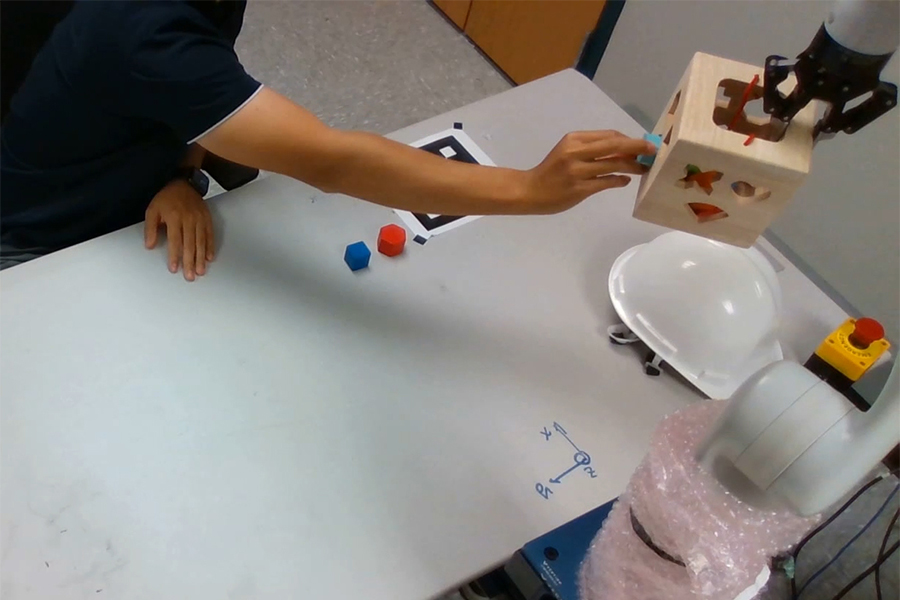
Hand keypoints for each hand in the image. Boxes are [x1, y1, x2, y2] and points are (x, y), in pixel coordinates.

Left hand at [144, 179, 214, 280]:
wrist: (184, 184)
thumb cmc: (166, 198)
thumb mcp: (152, 210)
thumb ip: (150, 228)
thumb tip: (149, 245)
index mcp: (174, 217)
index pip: (175, 240)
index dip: (175, 255)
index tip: (175, 268)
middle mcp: (189, 219)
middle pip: (190, 244)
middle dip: (190, 262)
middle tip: (191, 276)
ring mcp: (200, 219)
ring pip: (201, 242)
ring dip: (201, 258)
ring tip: (201, 271)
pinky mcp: (207, 219)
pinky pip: (209, 235)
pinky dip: (210, 247)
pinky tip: (209, 257)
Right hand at [523, 131, 655, 213]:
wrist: (530, 191)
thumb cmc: (551, 171)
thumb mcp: (568, 152)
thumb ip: (592, 149)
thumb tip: (624, 150)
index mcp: (574, 139)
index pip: (609, 135)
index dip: (628, 139)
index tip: (641, 145)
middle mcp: (576, 152)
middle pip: (615, 145)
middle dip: (638, 147)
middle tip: (653, 151)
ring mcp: (577, 171)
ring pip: (614, 164)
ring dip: (633, 166)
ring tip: (642, 169)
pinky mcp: (580, 189)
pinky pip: (607, 182)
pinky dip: (620, 180)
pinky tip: (625, 181)